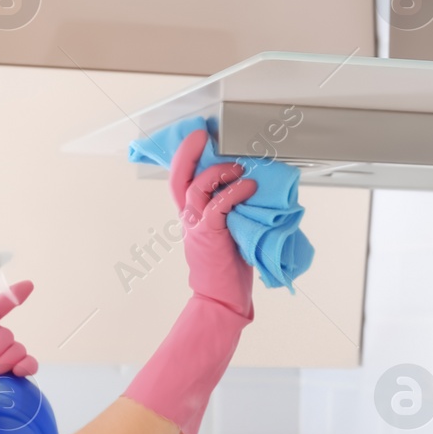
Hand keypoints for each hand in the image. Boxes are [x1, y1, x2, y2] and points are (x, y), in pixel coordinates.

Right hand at [167, 129, 256, 317]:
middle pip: (179, 178)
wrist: (221, 298)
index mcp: (193, 215)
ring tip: (238, 167)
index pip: (181, 180)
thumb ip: (231, 210)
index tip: (199, 136)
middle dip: (188, 153)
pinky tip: (248, 187)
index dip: (186, 156)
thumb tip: (253, 187)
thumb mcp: (227, 231)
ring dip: (218, 173)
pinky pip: (217, 207)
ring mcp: (197, 226)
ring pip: (196, 188)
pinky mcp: (209, 236)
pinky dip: (233, 193)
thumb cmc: (227, 268)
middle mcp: (190, 218)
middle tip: (202, 135)